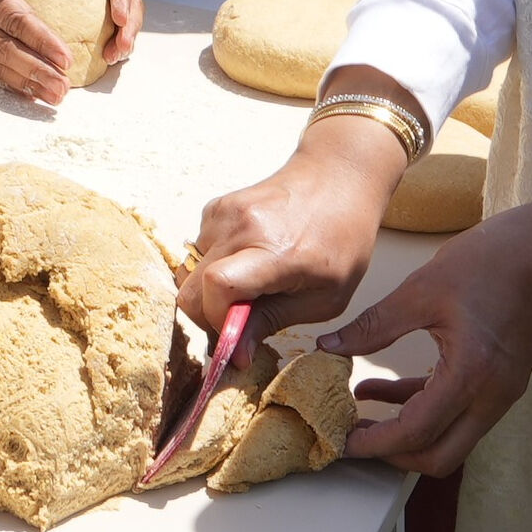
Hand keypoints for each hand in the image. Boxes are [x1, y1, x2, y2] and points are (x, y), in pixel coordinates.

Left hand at [13, 0, 141, 71]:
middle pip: (129, 3)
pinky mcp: (86, 6)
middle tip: (119, 49)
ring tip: (111, 58)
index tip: (119, 18)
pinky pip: (99, 27)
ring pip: (120, 19)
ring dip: (121, 40)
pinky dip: (101, 42)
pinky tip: (93, 59)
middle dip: (129, 28)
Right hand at [180, 113, 409, 334]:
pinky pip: (196, 252)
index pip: (218, 286)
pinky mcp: (215, 207)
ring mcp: (224, 212)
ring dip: (209, 293)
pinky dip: (211, 269)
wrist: (338, 176)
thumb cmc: (343, 239)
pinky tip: (245, 265)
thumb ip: (273, 322)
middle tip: (238, 325)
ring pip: (188, 273)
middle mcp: (242, 226)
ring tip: (247, 292)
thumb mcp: (326, 297)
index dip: (219, 323)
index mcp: (277, 251)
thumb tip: (237, 355)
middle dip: (208, 317)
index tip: (238, 343)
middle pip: (190, 287)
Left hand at [319, 190, 531, 478]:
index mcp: (471, 374)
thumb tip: (328, 347)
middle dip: (394, 455)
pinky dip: (423, 409)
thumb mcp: (421, 290)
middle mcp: (491, 396)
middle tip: (353, 438)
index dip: (376, 444)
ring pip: (449, 437)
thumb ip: (373, 326)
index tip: (342, 440)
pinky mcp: (501, 381)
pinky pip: (458, 411)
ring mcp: (500, 392)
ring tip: (359, 413)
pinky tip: (383, 390)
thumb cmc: (491, 261)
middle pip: (439, 455)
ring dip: (406, 432)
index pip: (417, 433)